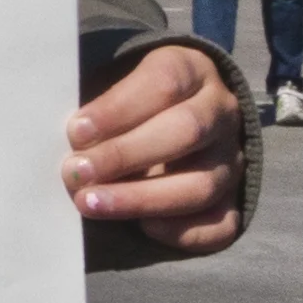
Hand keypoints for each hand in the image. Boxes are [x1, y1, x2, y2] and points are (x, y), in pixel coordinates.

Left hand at [63, 44, 241, 253]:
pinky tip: (144, 227)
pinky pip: (222, 224)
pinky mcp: (233, 198)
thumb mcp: (117, 83)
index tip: (76, 132)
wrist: (175, 112)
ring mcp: (231, 159)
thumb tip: (69, 142)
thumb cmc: (129, 98)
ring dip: (141, 198)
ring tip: (91, 203)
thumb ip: (98, 109)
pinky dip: (185, 231)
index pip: (163, 84)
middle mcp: (220, 113)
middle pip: (186, 131)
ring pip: (201, 184)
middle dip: (124, 155)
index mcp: (191, 70)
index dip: (117, 110)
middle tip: (76, 172)